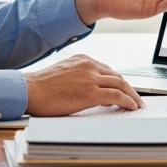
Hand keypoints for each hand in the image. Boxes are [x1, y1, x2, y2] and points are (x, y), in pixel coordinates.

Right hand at [24, 55, 142, 115]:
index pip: (107, 70)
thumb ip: (78, 76)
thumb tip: (87, 89)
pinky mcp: (90, 92)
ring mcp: (91, 78)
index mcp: (83, 60)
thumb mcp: (63, 73)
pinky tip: (131, 107)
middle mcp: (89, 65)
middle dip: (129, 88)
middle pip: (117, 76)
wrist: (28, 90)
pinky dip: (127, 101)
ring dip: (132, 95)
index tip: (123, 89)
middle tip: (136, 98)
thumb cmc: (40, 87)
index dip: (118, 81)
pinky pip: (116, 96)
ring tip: (137, 104)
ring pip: (120, 85)